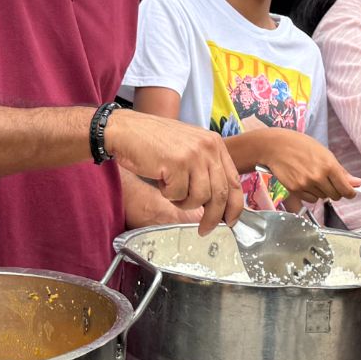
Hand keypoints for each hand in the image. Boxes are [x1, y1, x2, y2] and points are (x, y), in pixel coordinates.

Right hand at [106, 110, 244, 232]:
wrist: (126, 130)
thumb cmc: (153, 142)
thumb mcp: (188, 148)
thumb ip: (205, 167)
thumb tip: (218, 200)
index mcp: (214, 143)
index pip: (234, 180)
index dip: (234, 205)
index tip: (229, 220)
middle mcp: (208, 147)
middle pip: (221, 193)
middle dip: (213, 217)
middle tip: (204, 229)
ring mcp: (193, 155)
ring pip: (200, 197)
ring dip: (184, 202)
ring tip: (171, 190)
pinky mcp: (177, 164)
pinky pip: (178, 194)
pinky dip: (168, 194)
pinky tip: (161, 180)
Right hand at [252, 129, 357, 205]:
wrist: (275, 146)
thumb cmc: (300, 145)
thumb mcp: (324, 153)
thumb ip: (341, 170)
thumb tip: (357, 182)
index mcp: (329, 165)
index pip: (346, 189)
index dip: (350, 193)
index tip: (350, 192)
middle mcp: (318, 176)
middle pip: (335, 196)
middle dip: (335, 191)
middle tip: (328, 181)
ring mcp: (306, 184)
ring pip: (323, 198)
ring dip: (321, 191)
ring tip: (312, 177)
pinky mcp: (295, 190)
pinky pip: (311, 199)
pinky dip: (311, 194)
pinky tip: (305, 182)